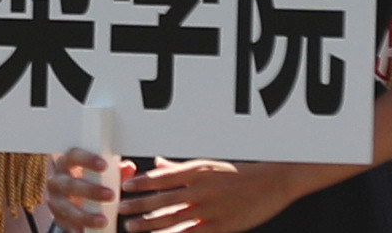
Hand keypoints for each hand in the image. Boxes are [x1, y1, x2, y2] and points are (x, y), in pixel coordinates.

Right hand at [45, 148, 135, 230]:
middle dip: (90, 190)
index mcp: (65, 164)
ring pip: (67, 208)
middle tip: (111, 195)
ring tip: (103, 221)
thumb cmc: (87, 180)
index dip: (87, 159)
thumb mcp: (98, 173)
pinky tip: (86, 231)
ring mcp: (55, 200)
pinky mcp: (57, 217)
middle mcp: (56, 180)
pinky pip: (65, 224)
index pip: (73, 156)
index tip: (104, 165)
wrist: (68, 197)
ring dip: (85, 215)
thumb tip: (128, 168)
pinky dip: (76, 228)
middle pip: (69, 184)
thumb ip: (114, 171)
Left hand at [117, 157, 295, 231]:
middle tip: (121, 211)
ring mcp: (211, 209)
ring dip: (150, 224)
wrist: (270, 183)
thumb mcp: (206, 166)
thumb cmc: (235, 173)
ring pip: (174, 218)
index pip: (162, 178)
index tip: (125, 189)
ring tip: (132, 227)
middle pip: (163, 200)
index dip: (141, 184)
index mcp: (195, 172)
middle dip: (139, 206)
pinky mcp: (221, 225)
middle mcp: (200, 189)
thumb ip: (179, 168)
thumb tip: (156, 164)